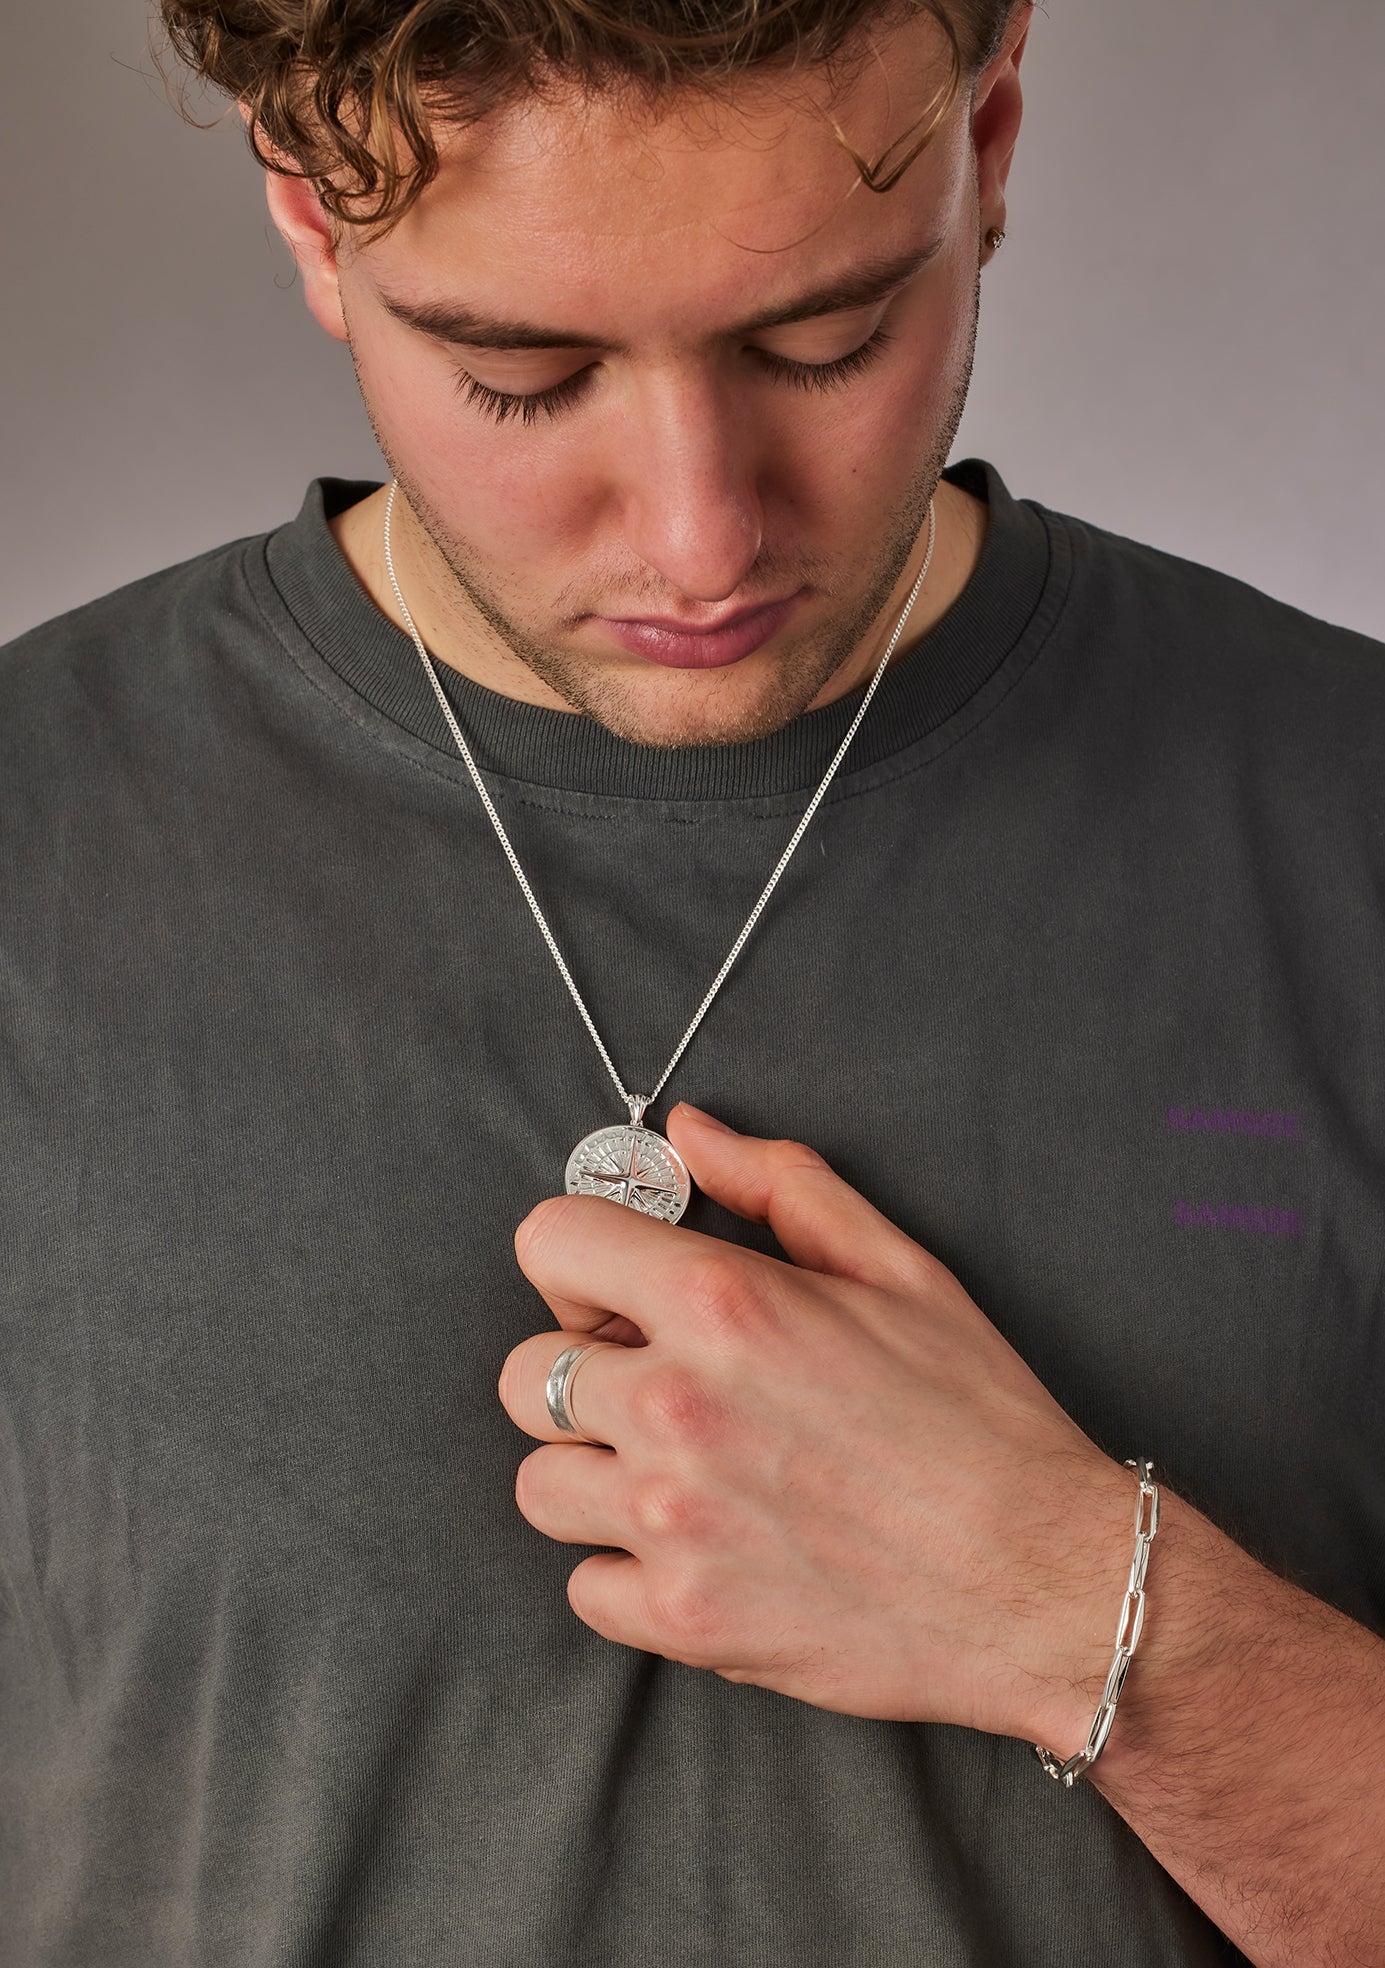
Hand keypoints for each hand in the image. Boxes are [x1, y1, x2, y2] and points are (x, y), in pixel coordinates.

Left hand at [498, 1104, 1132, 1743]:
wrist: (1045, 1579)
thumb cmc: (980, 1417)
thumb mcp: (897, 1266)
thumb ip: (779, 1182)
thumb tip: (688, 1132)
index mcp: (722, 1304)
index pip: (549, 1241)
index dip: (582, 1259)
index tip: (625, 1291)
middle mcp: (676, 1408)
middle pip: (525, 1373)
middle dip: (582, 1370)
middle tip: (661, 1388)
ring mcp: (672, 1522)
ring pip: (539, 1484)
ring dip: (596, 1474)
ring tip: (680, 1473)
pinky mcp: (684, 1618)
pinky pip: (585, 1586)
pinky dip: (629, 1571)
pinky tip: (704, 1547)